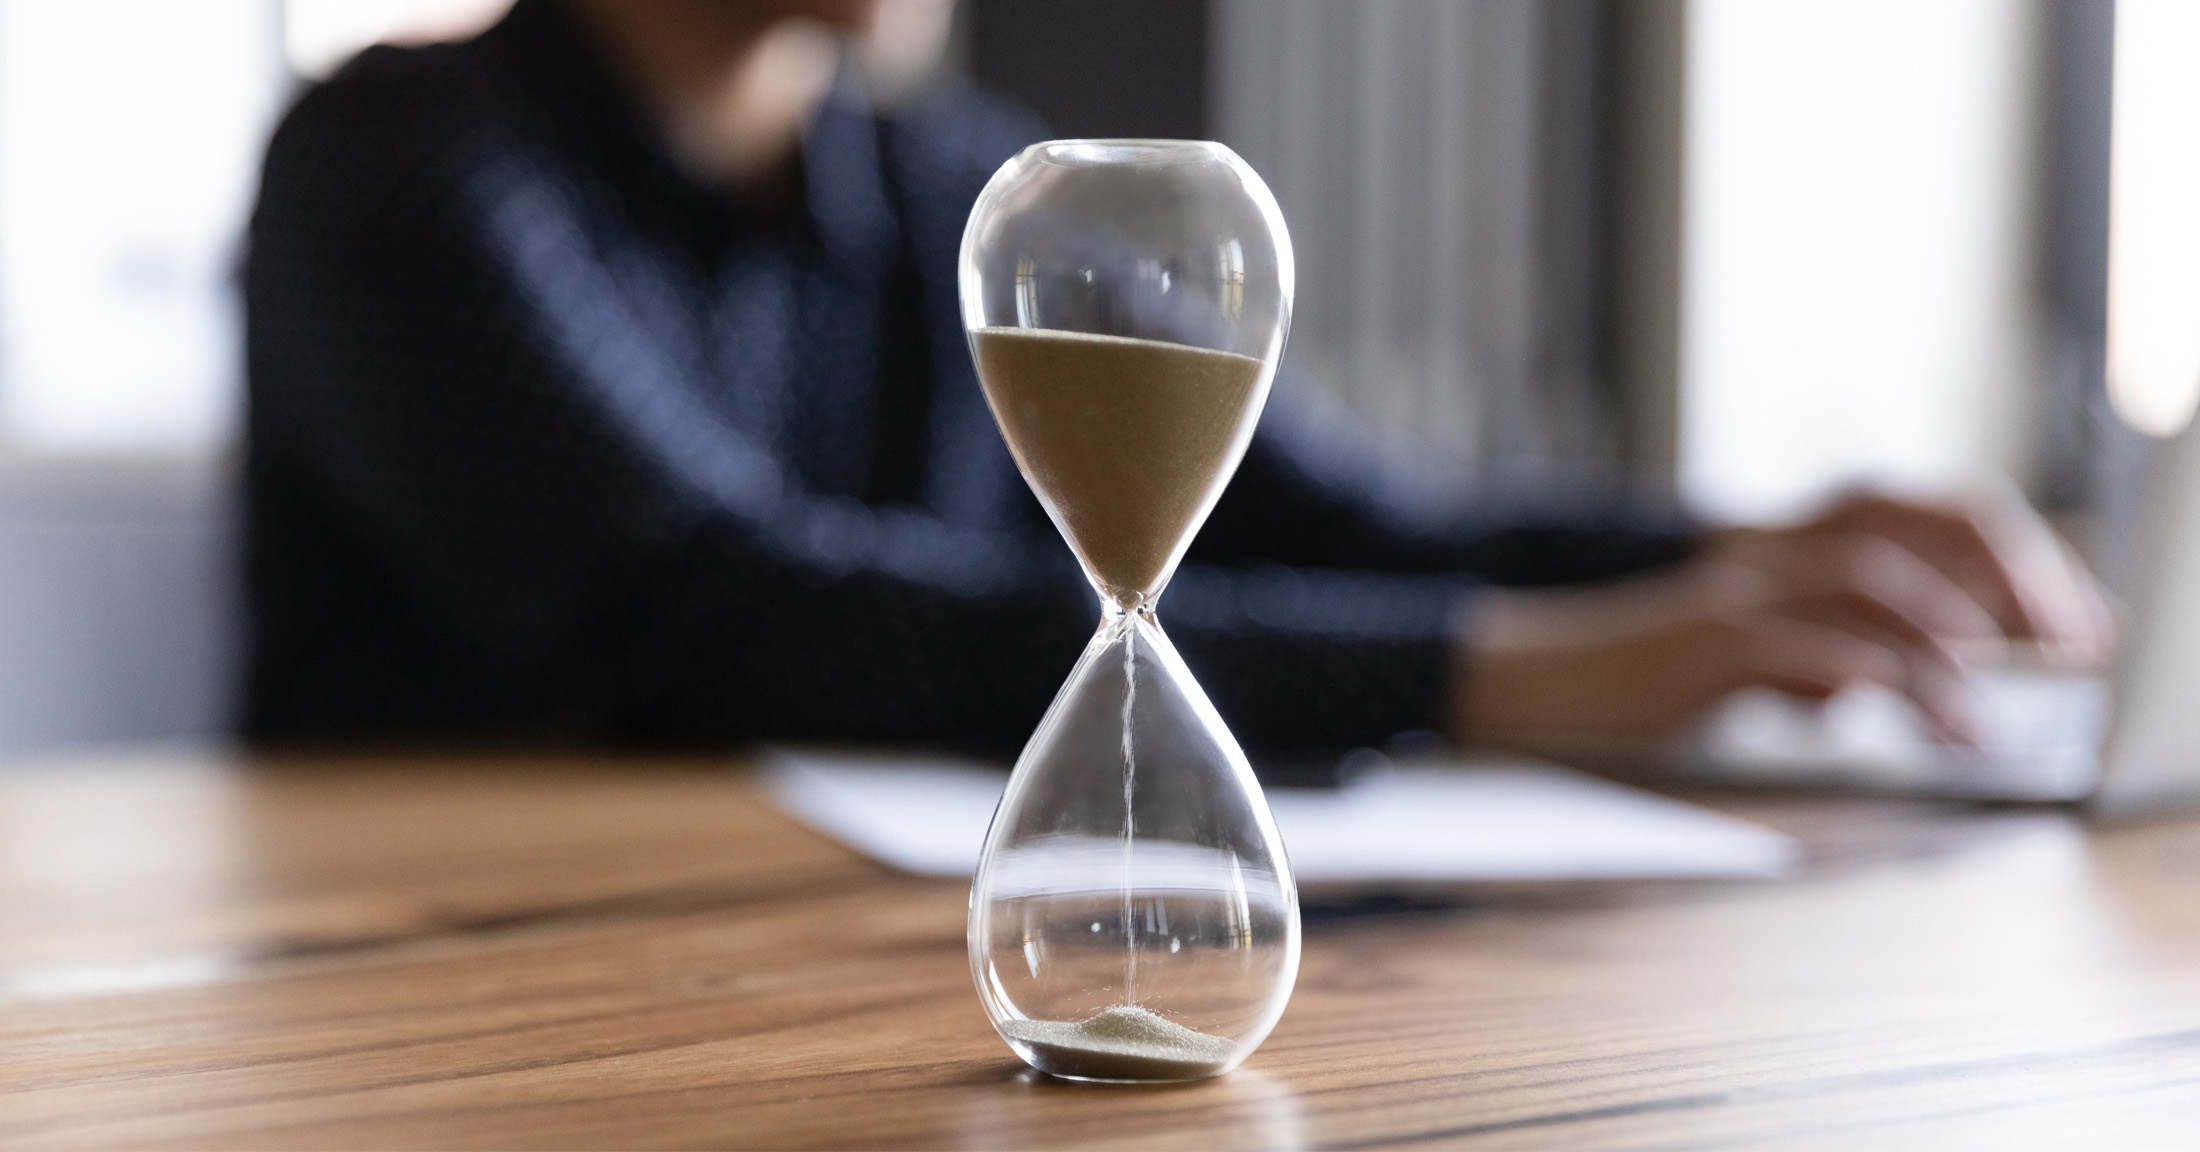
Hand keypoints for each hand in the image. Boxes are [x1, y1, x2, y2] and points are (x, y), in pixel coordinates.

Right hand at [1451, 488, 2115, 755]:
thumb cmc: (1630, 676)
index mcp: (1787, 544)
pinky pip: (1802, 647)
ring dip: (1952, 648)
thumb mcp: (1744, 655)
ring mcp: (1735, 592)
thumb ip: (1817, 650)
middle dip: (2012, 578)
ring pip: (1873, 585)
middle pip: (1919, 520)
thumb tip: (1884, 680)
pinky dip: (1870, 678)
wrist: (1524, 677)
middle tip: (2069, 647)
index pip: (1926, 511)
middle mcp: (1769, 550)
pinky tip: (1916, 718)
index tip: (2073, 624)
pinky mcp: (1701, 645)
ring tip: (1988, 723)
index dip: (2013, 556)